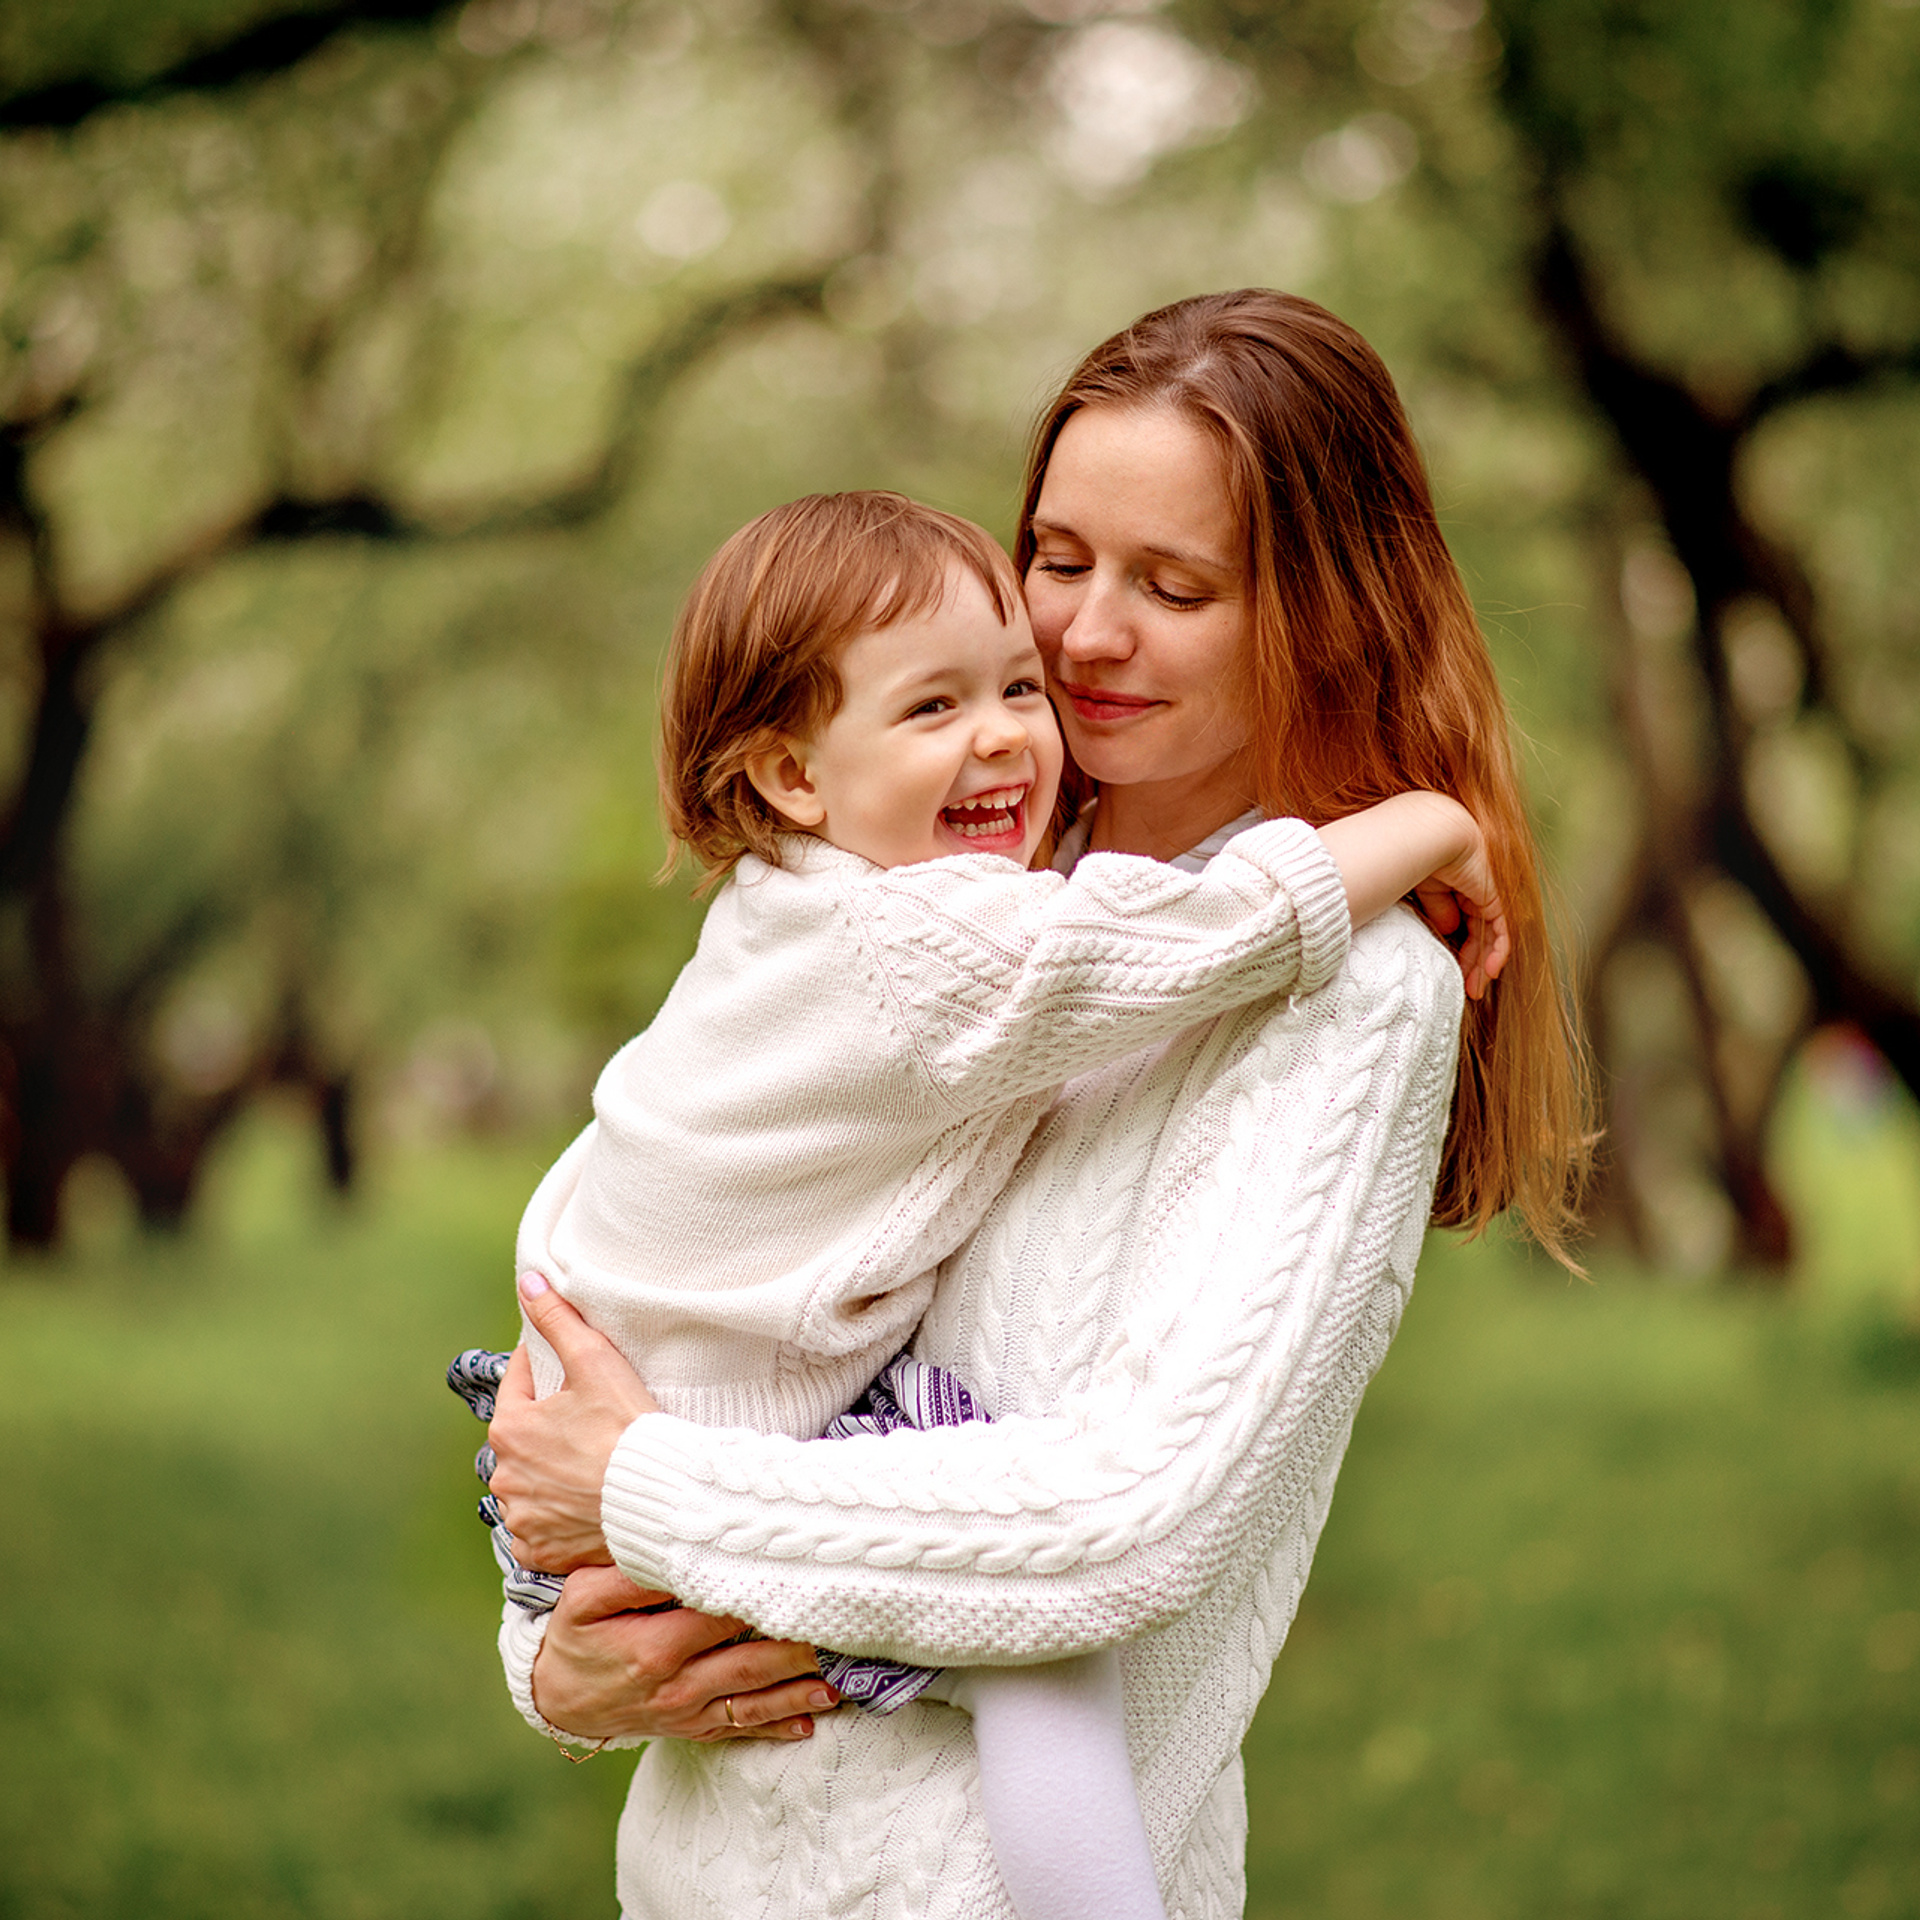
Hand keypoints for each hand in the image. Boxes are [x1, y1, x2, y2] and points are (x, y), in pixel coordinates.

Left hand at [488, 1272, 659, 1572]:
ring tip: (588, 1464)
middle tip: (588, 1421)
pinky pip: (539, 1529)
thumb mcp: (595, 1361)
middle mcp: (504, 1476)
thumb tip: (529, 1283)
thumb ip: (558, 1320)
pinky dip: (555, 1517)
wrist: (661, 1498)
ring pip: (529, 1485)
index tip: (571, 1371)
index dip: (546, 1370)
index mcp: (510, 1427)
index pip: (518, 1385)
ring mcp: (521, 1518)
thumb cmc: (628, 1427)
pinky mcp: (540, 1551)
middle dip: (547, 1428)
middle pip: (523, 1439)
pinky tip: (583, 1503)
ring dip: (549, 1475)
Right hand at [534, 1565, 840, 1743]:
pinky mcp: (691, 1729)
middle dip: (798, 1650)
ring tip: (841, 1684)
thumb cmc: (575, 1636)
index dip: (762, 1600)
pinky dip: (776, 1727)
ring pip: (752, 1702)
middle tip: (843, 1634)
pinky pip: (738, 1729)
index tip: (802, 1582)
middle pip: (749, 1664)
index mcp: (656, 1646)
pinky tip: (810, 1721)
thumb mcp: (583, 1599)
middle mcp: (677, 1686)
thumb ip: (626, 1579)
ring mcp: (686, 1713)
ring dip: (799, 1693)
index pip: (721, 1618)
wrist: (555, 1697)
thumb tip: (672, 1558)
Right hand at [1410, 822, 1510, 1001]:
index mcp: (1464, 884)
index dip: (1463, 949)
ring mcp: (1492, 894)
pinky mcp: (1499, 898)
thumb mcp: (1429, 891)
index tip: (1455, 972)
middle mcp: (1482, 890)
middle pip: (1482, 933)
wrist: (1430, 834)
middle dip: (1474, 962)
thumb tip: (1448, 930)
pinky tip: (1487, 973)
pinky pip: (1504, 932)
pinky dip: (1497, 954)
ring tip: (1475, 988)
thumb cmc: (1418, 856)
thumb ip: (1440, 909)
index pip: (1468, 923)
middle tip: (1468, 988)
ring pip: (1494, 937)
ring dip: (1484, 964)